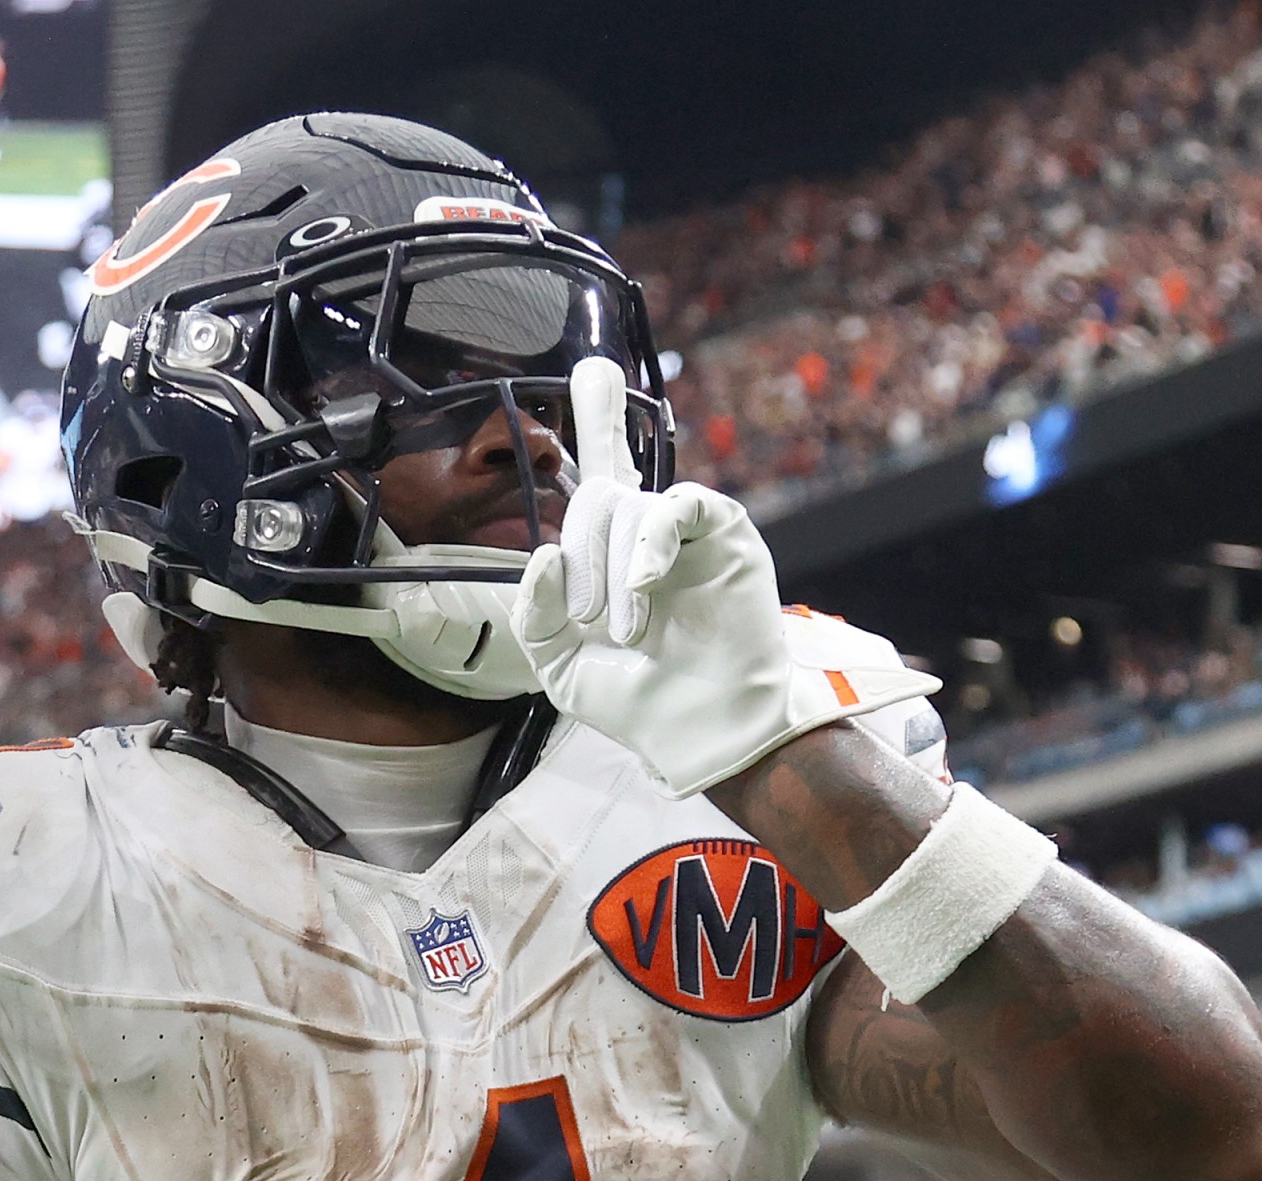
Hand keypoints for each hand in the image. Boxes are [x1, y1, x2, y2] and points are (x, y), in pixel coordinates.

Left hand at [510, 357, 938, 795]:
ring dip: (613, 575)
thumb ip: (536, 611)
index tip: (592, 368)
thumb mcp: (558, 662)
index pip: (601, 474)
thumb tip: (544, 553)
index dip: (598, 422)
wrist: (696, 731)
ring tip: (628, 632)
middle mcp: (649, 535)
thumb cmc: (636, 701)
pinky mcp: (725, 535)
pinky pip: (677, 506)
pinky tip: (644, 589)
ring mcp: (688, 532)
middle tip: (590, 616)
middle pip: (598, 490)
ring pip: (628, 506)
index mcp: (612, 557)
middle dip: (582, 552)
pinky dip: (648, 546)